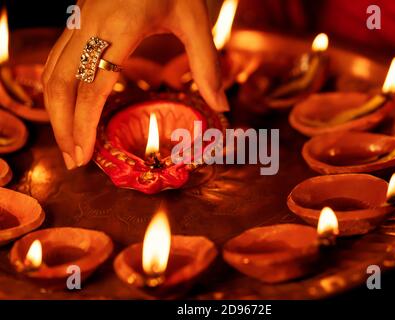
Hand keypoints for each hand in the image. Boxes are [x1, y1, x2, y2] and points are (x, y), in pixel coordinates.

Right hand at [43, 0, 228, 169]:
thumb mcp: (195, 17)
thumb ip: (206, 63)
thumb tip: (222, 106)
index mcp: (119, 27)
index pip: (91, 86)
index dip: (83, 124)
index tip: (83, 154)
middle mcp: (89, 25)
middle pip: (59, 84)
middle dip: (62, 125)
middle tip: (73, 159)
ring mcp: (78, 20)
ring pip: (50, 72)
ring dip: (54, 110)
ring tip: (67, 141)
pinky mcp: (77, 20)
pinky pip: (55, 59)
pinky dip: (57, 90)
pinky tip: (68, 107)